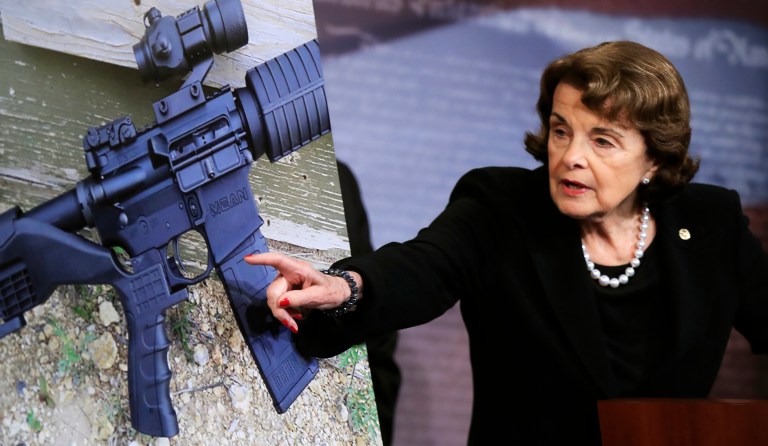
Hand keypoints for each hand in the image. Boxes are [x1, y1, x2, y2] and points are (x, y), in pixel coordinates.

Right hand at [243, 252, 359, 332]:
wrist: (335, 295)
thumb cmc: (329, 290)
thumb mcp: (318, 295)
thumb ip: (300, 298)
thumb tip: (281, 302)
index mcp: (298, 269)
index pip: (278, 260)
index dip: (262, 259)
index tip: (248, 259)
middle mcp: (288, 274)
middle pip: (273, 291)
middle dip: (279, 309)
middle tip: (291, 324)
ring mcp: (285, 283)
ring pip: (274, 300)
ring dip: (282, 314)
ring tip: (294, 322)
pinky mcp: (285, 292)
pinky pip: (278, 304)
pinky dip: (284, 313)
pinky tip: (294, 317)